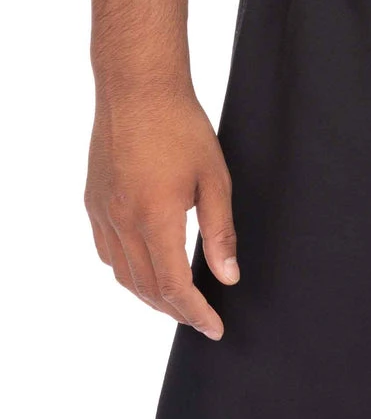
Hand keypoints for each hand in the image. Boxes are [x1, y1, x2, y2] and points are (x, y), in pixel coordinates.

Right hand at [84, 89, 236, 337]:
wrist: (138, 89)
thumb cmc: (182, 128)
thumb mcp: (215, 180)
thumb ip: (221, 232)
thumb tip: (228, 276)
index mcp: (155, 219)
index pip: (175, 286)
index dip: (196, 313)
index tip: (214, 328)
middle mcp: (121, 222)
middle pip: (147, 288)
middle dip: (176, 311)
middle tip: (202, 321)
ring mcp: (102, 212)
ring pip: (123, 275)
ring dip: (151, 296)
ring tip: (179, 304)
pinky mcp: (94, 201)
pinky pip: (108, 252)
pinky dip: (128, 273)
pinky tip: (147, 272)